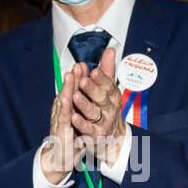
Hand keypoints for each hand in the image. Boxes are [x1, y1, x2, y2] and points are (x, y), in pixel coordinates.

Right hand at [43, 66, 82, 184]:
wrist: (62, 156)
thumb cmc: (72, 134)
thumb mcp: (81, 116)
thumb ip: (87, 101)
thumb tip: (94, 87)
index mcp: (69, 105)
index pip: (75, 88)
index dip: (79, 76)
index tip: (85, 64)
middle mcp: (63, 109)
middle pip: (68, 90)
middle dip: (73, 77)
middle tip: (78, 64)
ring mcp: (60, 119)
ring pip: (63, 101)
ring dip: (67, 88)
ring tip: (70, 75)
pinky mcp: (60, 131)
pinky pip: (62, 118)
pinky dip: (64, 108)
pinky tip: (66, 99)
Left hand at [71, 48, 125, 165]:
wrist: (114, 138)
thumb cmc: (107, 109)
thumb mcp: (108, 90)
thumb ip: (107, 71)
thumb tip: (110, 50)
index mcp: (113, 96)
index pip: (109, 85)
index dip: (102, 78)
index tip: (94, 71)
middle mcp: (110, 109)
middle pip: (101, 98)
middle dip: (92, 89)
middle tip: (83, 80)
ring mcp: (103, 123)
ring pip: (93, 112)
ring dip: (84, 104)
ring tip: (75, 96)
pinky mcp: (96, 135)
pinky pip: (88, 129)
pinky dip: (81, 123)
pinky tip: (73, 117)